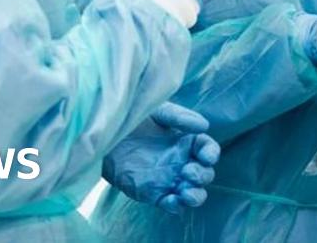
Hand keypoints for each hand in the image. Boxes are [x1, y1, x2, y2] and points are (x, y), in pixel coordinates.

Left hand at [102, 102, 220, 213]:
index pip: (208, 149)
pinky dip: (176, 206)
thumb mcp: (157, 111)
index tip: (206, 156)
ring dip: (195, 196)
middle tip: (187, 171)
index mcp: (186, 142)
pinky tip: (171, 200)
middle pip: (204, 174)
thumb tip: (204, 125)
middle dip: (202, 176)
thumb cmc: (133, 118)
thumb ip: (180, 117)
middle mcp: (182, 162)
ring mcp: (169, 179)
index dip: (211, 154)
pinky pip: (171, 204)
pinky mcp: (153, 193)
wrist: (105, 135)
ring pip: (192, 193)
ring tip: (186, 193)